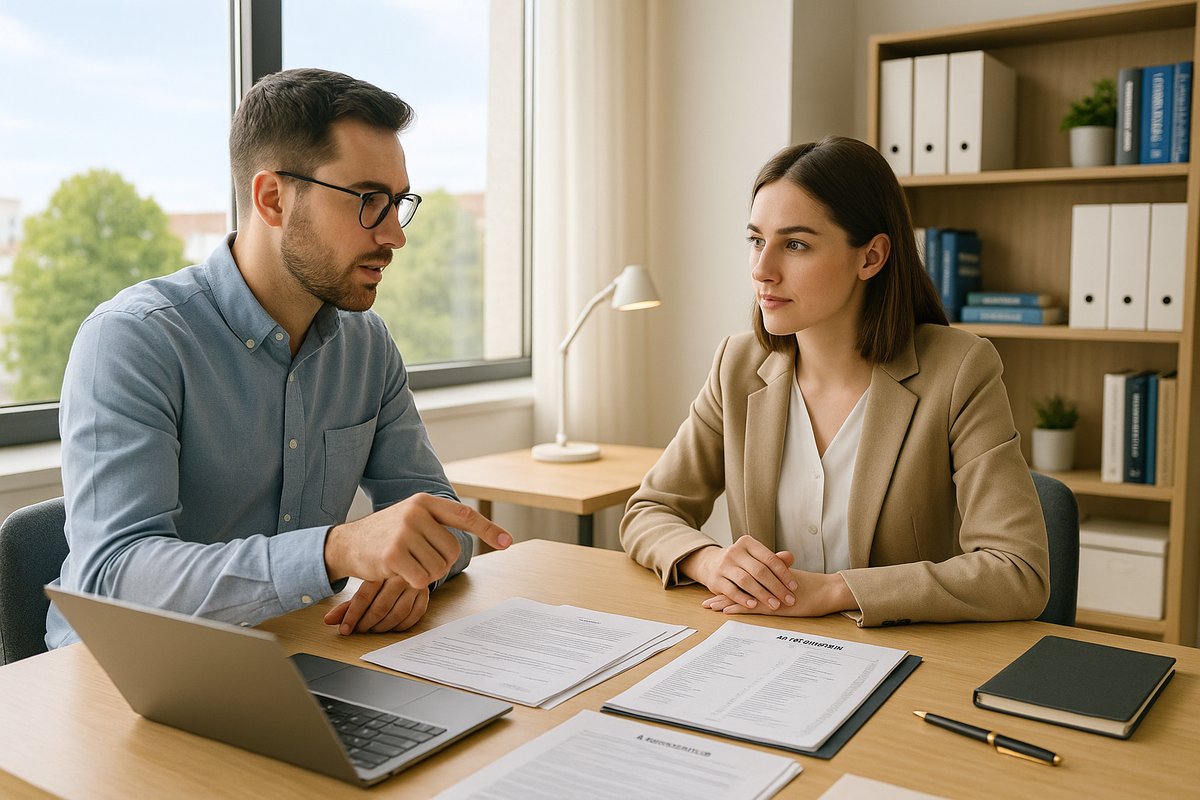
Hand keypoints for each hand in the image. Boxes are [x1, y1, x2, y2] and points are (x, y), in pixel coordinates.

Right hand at [324, 493, 511, 586]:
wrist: (347, 544)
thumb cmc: (385, 535)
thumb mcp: (411, 518)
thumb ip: (438, 523)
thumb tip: (478, 532)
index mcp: (424, 501)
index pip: (464, 515)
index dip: (488, 529)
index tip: (507, 542)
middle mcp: (416, 512)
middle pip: (453, 550)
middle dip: (442, 562)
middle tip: (421, 561)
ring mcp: (404, 532)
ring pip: (439, 566)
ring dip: (427, 573)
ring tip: (407, 565)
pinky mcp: (393, 555)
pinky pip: (422, 578)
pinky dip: (415, 582)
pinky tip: (399, 573)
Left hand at [324, 578, 428, 634]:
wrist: (407, 561)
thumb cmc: (382, 578)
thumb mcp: (364, 586)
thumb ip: (348, 604)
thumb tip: (328, 621)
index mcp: (381, 569)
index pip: (364, 596)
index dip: (352, 616)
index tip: (344, 629)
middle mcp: (400, 576)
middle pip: (381, 607)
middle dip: (367, 623)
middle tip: (359, 629)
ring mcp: (415, 585)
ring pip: (398, 613)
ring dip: (383, 627)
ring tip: (373, 629)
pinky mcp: (425, 595)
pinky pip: (413, 616)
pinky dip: (400, 626)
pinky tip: (391, 626)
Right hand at [679, 537, 797, 610]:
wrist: (711, 564)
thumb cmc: (741, 562)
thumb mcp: (756, 557)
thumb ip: (773, 559)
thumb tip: (790, 557)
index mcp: (747, 543)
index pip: (769, 558)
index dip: (783, 574)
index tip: (794, 587)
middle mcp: (734, 551)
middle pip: (759, 570)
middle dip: (776, 587)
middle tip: (788, 600)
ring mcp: (723, 565)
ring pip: (746, 581)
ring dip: (762, 595)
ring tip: (775, 605)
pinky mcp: (715, 580)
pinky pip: (731, 591)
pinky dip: (743, 599)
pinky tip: (754, 605)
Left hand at [702, 570, 856, 616]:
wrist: (828, 590)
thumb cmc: (813, 588)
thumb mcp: (791, 582)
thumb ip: (778, 579)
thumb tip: (769, 584)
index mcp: (769, 577)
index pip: (745, 579)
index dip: (730, 584)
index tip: (715, 588)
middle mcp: (766, 584)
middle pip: (739, 587)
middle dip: (721, 594)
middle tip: (705, 602)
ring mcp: (770, 594)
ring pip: (742, 597)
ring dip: (725, 602)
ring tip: (709, 606)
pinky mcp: (776, 605)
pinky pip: (754, 606)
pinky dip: (739, 608)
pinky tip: (727, 611)